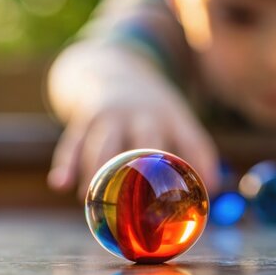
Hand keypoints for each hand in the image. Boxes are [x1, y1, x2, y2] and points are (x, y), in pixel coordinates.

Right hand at [47, 75, 219, 197]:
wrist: (116, 68)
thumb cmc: (154, 111)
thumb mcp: (179, 121)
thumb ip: (198, 153)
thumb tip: (214, 188)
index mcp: (173, 117)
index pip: (192, 141)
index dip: (200, 165)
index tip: (205, 191)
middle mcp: (144, 115)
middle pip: (147, 143)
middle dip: (146, 172)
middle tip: (145, 206)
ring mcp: (113, 115)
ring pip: (105, 147)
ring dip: (101, 176)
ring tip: (96, 204)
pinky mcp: (86, 117)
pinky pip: (74, 142)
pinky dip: (67, 163)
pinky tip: (61, 183)